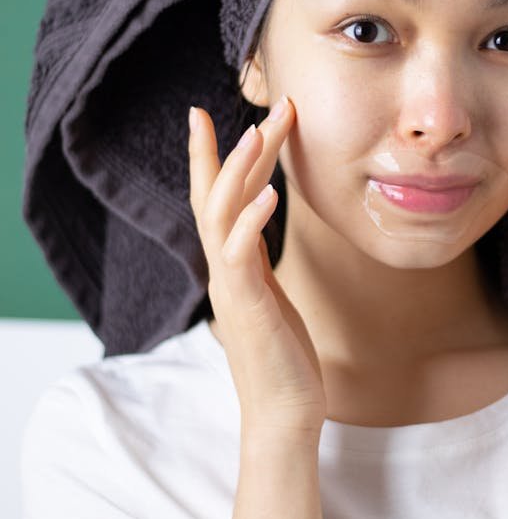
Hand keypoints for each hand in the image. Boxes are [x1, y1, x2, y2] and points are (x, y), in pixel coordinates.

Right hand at [188, 96, 326, 442]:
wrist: (283, 414)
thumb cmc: (281, 356)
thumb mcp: (270, 295)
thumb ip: (255, 261)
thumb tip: (254, 228)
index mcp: (231, 264)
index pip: (216, 199)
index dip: (215, 156)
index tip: (212, 115)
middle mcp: (223, 269)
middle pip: (216, 195)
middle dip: (230, 148)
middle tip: (258, 104)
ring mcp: (230, 287)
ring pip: (221, 216)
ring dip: (238, 172)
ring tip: (257, 133)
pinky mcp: (246, 307)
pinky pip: (240, 256)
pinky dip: (251, 221)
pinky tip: (269, 194)